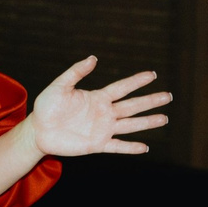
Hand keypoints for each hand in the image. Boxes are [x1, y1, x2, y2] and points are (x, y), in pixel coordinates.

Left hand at [26, 57, 171, 156]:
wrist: (38, 130)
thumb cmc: (47, 106)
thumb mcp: (60, 85)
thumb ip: (76, 72)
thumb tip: (93, 58)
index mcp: (97, 97)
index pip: (122, 88)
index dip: (137, 81)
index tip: (152, 74)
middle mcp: (104, 113)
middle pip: (132, 106)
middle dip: (150, 101)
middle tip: (168, 96)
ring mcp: (102, 129)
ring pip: (130, 125)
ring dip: (148, 122)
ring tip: (164, 118)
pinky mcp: (97, 145)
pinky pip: (117, 146)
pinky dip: (131, 148)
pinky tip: (145, 147)